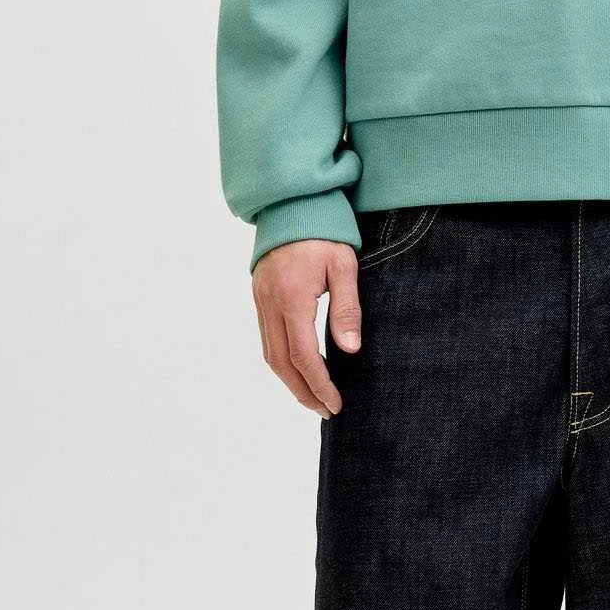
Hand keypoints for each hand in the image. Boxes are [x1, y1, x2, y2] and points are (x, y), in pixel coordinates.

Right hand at [251, 239, 361, 416]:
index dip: (319, 384)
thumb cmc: (323, 229)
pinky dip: (281, 359)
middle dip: (302, 391)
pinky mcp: (259, 294)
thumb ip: (346, 308)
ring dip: (289, 379)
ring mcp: (260, 299)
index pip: (303, 355)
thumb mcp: (343, 264)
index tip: (335, 403)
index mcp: (292, 297)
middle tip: (324, 409)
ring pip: (269, 353)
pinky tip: (298, 366)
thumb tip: (349, 349)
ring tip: (312, 395)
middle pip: (281, 363)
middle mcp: (270, 303)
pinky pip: (266, 337)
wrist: (291, 200)